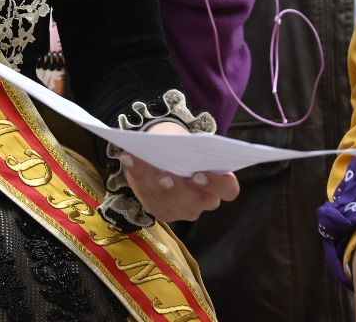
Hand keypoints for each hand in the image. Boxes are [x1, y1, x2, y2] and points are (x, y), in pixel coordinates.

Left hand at [120, 122, 239, 221]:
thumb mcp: (190, 144)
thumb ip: (187, 146)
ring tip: (135, 161)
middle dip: (178, 188)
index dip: (216, 184)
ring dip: (150, 181)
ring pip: (168, 201)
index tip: (199, 173)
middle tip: (164, 176)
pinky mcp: (162, 211)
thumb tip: (171, 144)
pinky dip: (136, 175)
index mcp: (220, 184)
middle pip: (195, 200)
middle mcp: (204, 201)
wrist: (170, 157)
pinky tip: (127, 158)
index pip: (228, 189)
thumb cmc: (186, 150)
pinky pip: (148, 197)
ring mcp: (183, 210)